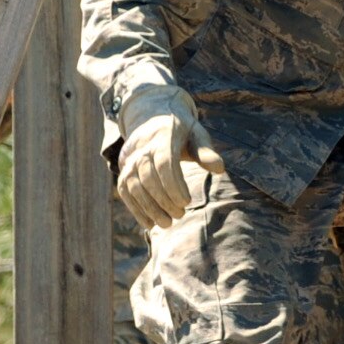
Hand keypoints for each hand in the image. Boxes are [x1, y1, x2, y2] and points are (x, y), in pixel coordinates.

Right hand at [117, 85, 226, 229]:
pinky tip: (150, 224)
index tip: (187, 201)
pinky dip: (136, 209)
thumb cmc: (182, 131)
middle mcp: (142, 148)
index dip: (174, 184)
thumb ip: (206, 152)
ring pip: (134, 186)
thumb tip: (219, 169)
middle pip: (148, 177)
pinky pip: (125, 191)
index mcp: (163, 136)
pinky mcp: (123, 170)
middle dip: (164, 200)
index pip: (164, 163)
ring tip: (167, 224)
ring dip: (150, 208)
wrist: (153, 119)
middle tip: (181, 214)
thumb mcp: (197, 135)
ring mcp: (129, 159)